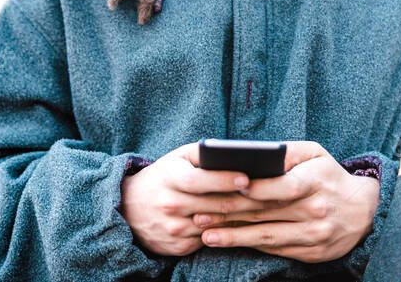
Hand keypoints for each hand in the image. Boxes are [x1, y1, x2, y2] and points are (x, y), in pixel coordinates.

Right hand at [119, 142, 295, 256]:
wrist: (129, 209)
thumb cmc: (164, 176)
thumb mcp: (177, 158)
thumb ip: (204, 154)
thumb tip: (238, 155)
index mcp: (170, 178)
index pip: (200, 180)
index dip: (224, 179)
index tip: (247, 177)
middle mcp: (170, 204)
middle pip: (214, 205)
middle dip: (244, 201)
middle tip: (271, 196)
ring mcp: (173, 228)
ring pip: (216, 225)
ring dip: (241, 219)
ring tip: (266, 211)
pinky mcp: (178, 247)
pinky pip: (210, 240)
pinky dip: (228, 233)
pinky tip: (246, 227)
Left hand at [193, 141, 378, 262]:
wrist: (364, 212)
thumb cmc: (330, 176)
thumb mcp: (316, 154)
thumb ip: (288, 152)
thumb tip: (258, 155)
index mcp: (317, 182)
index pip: (285, 186)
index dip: (258, 189)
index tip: (231, 188)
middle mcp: (316, 210)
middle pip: (268, 213)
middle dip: (231, 214)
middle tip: (201, 213)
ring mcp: (314, 235)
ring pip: (268, 236)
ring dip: (234, 237)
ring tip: (207, 235)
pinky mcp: (311, 253)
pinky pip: (276, 249)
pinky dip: (251, 246)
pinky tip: (230, 242)